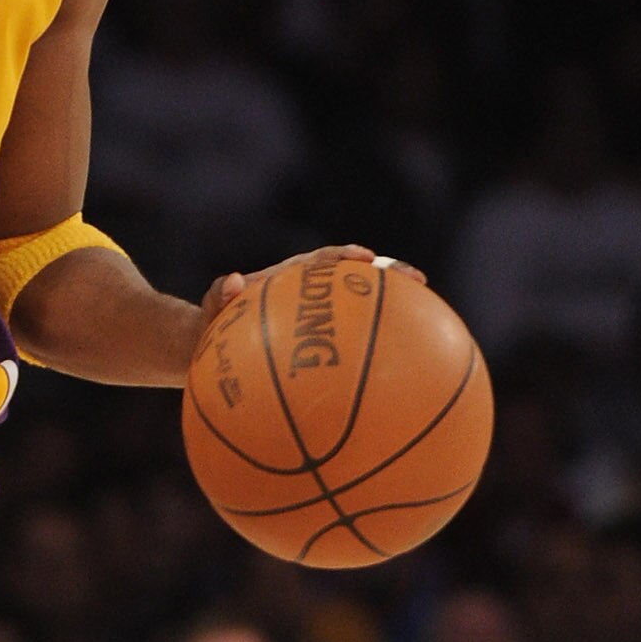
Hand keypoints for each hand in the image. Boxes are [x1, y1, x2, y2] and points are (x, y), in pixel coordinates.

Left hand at [196, 244, 418, 345]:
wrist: (210, 350)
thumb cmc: (212, 328)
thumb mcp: (210, 313)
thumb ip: (217, 297)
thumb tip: (232, 281)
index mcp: (290, 281)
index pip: (322, 261)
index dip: (343, 257)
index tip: (364, 258)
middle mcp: (313, 299)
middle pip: (358, 281)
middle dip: (389, 277)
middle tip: (418, 279)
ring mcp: (321, 324)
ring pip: (363, 317)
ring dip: (393, 317)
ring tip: (430, 327)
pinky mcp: (322, 348)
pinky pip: (352, 354)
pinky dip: (375, 360)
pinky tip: (398, 383)